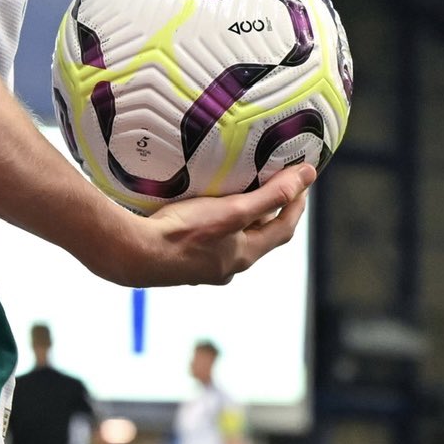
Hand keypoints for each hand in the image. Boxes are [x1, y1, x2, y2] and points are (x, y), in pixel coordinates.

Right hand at [97, 163, 315, 286]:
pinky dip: (217, 226)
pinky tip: (203, 214)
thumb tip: (306, 176)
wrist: (137, 255)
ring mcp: (204, 267)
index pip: (283, 229)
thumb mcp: (233, 210)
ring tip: (239, 196)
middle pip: (260, 237)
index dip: (296, 204)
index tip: (302, 182)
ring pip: (233, 241)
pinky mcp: (182, 261)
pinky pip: (210, 242)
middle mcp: (228, 266)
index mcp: (245, 255)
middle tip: (276, 186)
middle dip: (271, 212)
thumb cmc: (185, 232)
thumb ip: (270, 195)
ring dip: (242, 221)